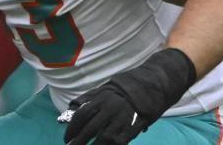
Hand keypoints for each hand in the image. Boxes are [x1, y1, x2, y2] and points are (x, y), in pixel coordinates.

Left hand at [62, 48, 196, 144]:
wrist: (155, 82)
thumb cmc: (129, 86)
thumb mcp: (107, 88)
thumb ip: (90, 97)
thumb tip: (73, 107)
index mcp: (102, 97)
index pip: (81, 114)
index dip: (72, 127)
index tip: (67, 137)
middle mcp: (110, 107)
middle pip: (89, 128)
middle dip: (78, 140)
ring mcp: (123, 118)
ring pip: (104, 137)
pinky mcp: (136, 126)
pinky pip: (120, 140)